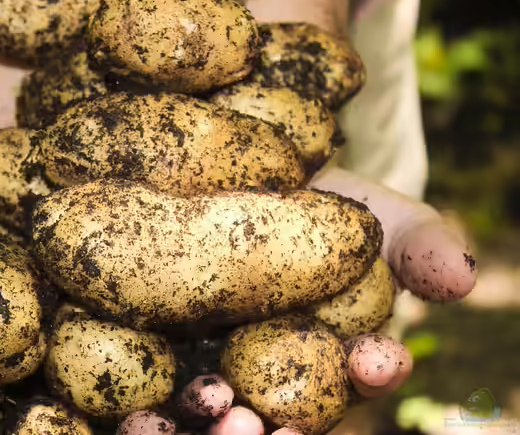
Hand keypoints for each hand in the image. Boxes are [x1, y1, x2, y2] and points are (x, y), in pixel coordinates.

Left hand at [129, 166, 475, 433]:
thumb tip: (459, 279)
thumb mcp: (369, 213)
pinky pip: (153, 406)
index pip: (358, 373)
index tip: (374, 360)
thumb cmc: (314, 205)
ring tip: (217, 422)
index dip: (371, 372)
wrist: (236, 189)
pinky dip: (151, 425)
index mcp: (330, 351)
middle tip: (271, 427)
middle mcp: (273, 375)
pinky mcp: (153, 368)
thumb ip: (416, 242)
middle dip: (282, 431)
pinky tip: (140, 422)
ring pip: (217, 423)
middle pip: (283, 419)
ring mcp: (211, 374)